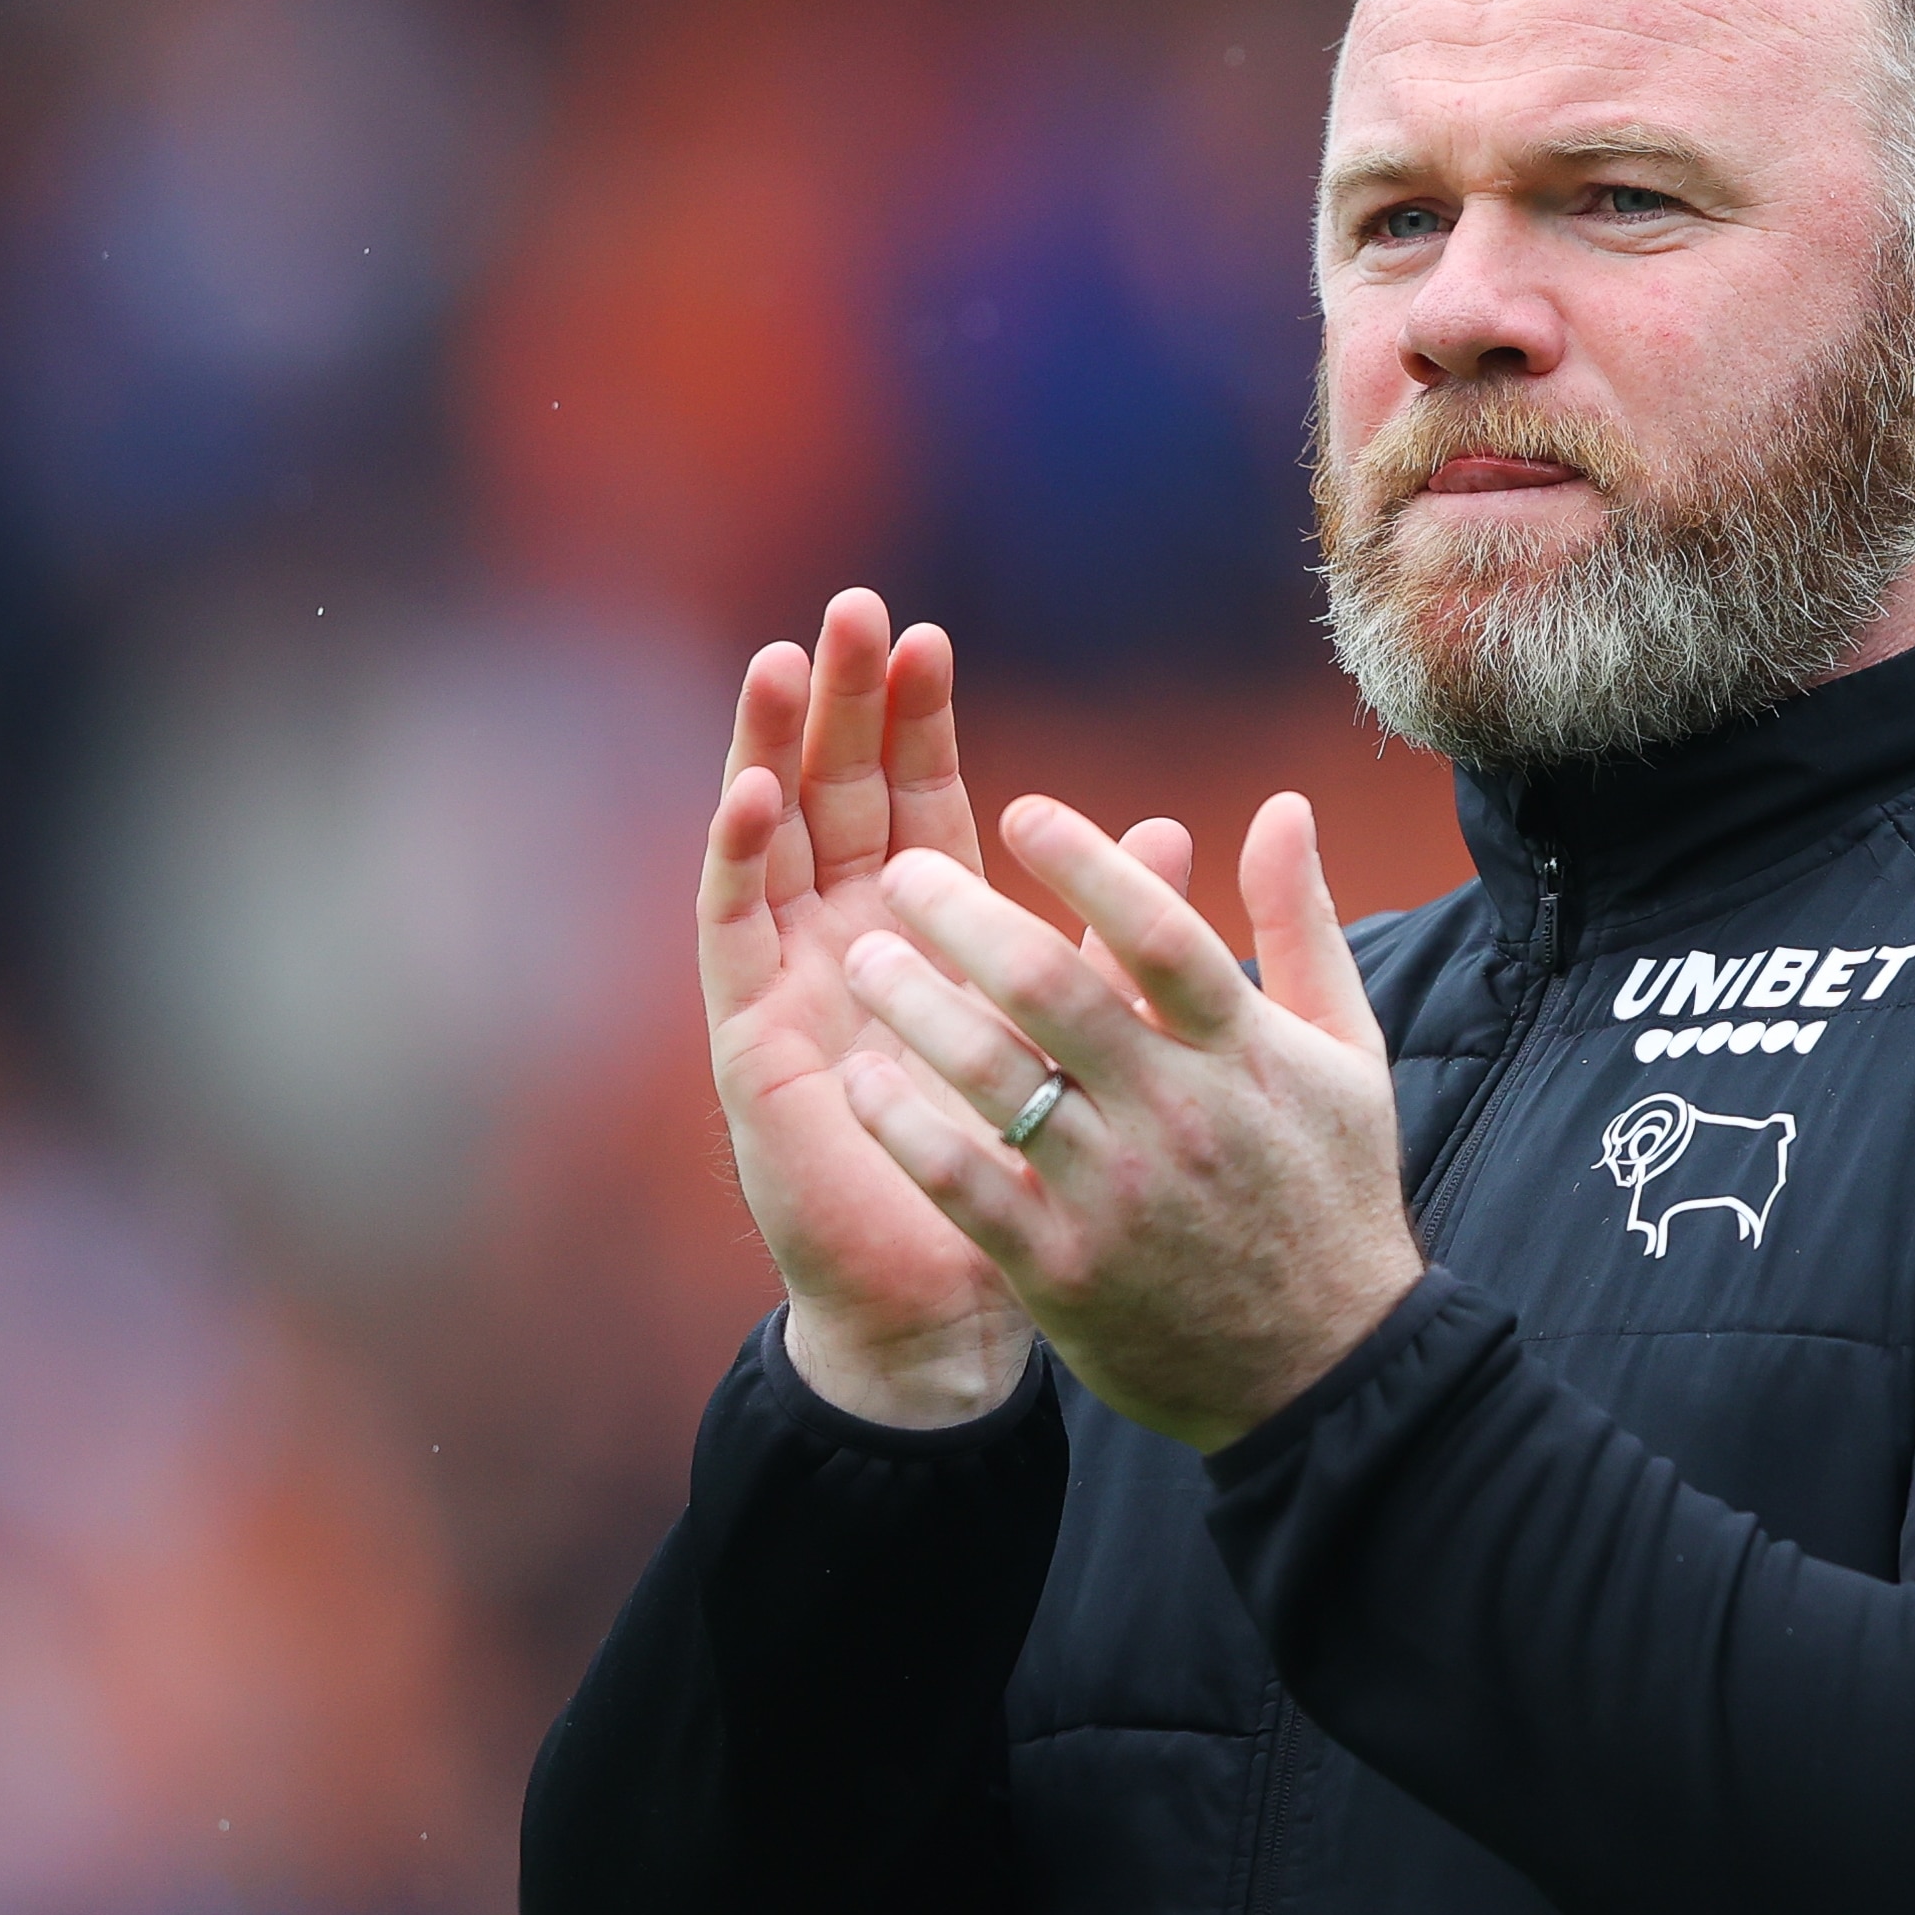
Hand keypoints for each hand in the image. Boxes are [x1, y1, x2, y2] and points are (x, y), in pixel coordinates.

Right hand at [697, 594, 1195, 1426]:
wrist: (955, 1305)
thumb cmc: (1025, 1178)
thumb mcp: (1091, 1042)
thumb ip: (1119, 939)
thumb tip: (1179, 831)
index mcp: (928, 936)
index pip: (918, 801)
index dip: (918, 723)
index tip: (933, 640)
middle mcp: (847, 942)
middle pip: (838, 796)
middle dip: (844, 704)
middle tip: (855, 610)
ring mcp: (792, 984)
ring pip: (774, 840)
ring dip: (775, 749)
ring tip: (787, 662)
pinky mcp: (753, 1039)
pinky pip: (734, 932)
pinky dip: (739, 856)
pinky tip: (752, 790)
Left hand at [830, 792, 1421, 1452]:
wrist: (1323, 1371)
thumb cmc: (1329, 1194)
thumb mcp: (1345, 1052)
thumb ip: (1302, 924)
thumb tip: (1285, 805)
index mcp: (1245, 1051)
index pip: (1157, 931)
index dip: (1086, 862)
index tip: (1020, 809)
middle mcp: (1177, 1114)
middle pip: (1051, 988)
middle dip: (963, 916)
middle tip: (902, 870)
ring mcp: (1115, 1195)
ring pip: (994, 1076)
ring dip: (914, 1006)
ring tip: (863, 958)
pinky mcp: (1063, 1271)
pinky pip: (964, 1181)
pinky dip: (904, 1125)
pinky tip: (859, 1078)